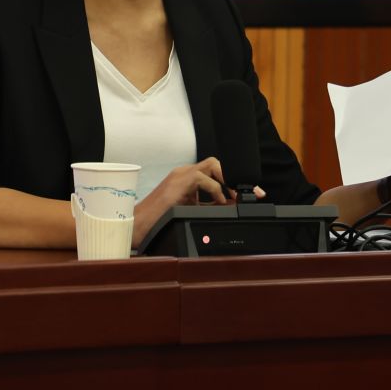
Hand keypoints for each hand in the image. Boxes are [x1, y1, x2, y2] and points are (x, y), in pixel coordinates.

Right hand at [129, 158, 265, 247]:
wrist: (139, 226)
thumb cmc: (161, 220)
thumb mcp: (192, 211)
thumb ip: (210, 207)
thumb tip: (233, 206)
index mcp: (187, 178)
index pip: (216, 170)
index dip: (234, 180)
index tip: (251, 193)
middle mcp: (185, 172)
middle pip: (216, 163)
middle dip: (235, 177)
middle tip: (250, 193)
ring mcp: (180, 175)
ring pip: (212, 164)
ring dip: (227, 181)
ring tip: (235, 197)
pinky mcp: (177, 183)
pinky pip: (202, 179)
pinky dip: (215, 191)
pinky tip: (218, 203)